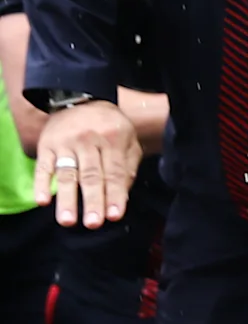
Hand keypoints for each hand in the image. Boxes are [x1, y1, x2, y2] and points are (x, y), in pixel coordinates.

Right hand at [38, 100, 138, 228]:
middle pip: (91, 176)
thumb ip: (128, 166)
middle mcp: (89, 141)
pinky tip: (42, 201)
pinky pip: (43, 167)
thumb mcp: (128, 139)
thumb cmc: (109, 126)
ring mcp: (65, 144)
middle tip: (93, 223)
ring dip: (67, 199)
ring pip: (68, 174)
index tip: (114, 216)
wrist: (79, 100)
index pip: (115, 173)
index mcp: (113, 139)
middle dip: (93, 201)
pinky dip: (42, 184)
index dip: (115, 195)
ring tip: (67, 221)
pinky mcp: (46, 145)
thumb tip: (123, 196)